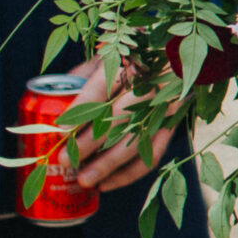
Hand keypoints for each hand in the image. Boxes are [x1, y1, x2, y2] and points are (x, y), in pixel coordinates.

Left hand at [68, 58, 172, 190]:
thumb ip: (84, 76)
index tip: (59, 133)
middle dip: (88, 144)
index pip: (100, 90)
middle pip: (117, 119)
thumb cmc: (136, 54)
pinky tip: (107, 183)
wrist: (179, 55)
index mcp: (132, 61)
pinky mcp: (172, 124)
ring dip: (108, 165)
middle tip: (65, 160)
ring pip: (137, 140)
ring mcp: (166, 106)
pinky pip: (153, 154)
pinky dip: (130, 173)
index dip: (78, 113)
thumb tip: (58, 111)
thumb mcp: (109, 55)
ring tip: (84, 180)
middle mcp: (152, 84)